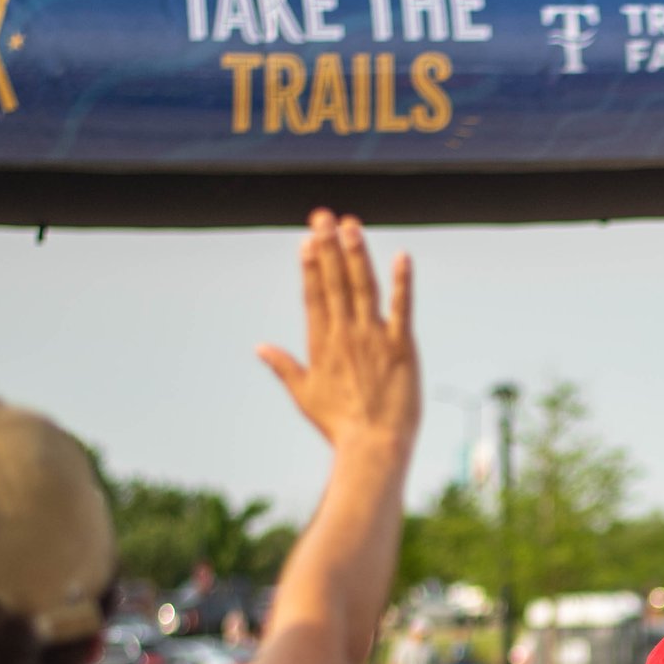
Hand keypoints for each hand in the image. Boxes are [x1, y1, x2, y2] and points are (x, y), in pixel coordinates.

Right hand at [256, 210, 419, 453]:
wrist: (372, 448)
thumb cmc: (338, 427)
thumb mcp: (303, 395)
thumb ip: (282, 366)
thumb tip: (259, 347)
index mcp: (322, 345)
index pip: (314, 297)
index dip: (311, 268)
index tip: (307, 241)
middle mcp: (345, 336)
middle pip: (335, 284)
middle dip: (328, 248)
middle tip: (323, 215)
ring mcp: (373, 339)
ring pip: (364, 288)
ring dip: (357, 254)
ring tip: (351, 223)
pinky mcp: (401, 348)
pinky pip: (402, 309)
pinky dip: (403, 283)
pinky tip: (402, 256)